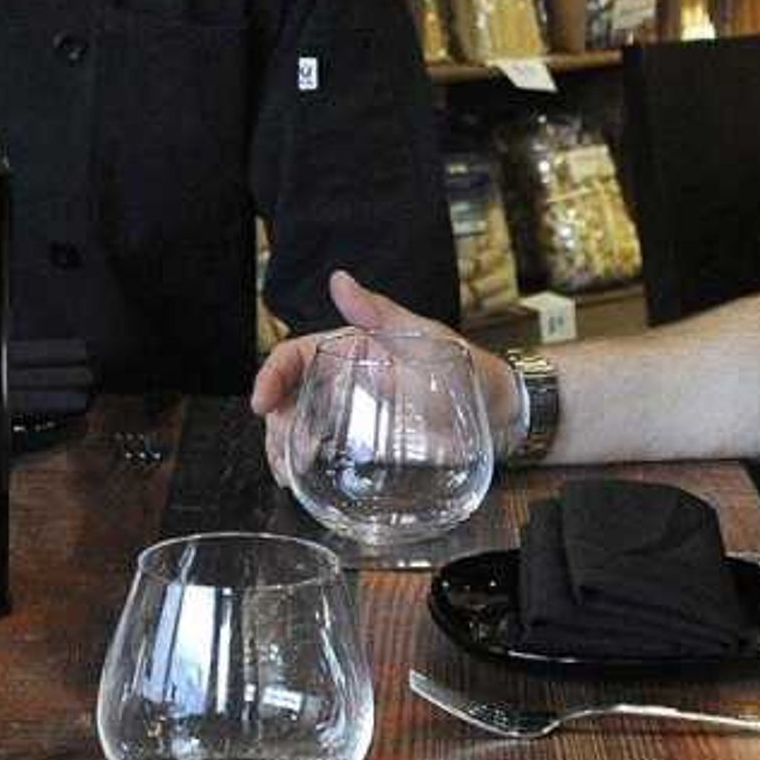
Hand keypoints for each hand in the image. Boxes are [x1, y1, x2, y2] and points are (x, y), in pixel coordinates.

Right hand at [250, 270, 517, 481]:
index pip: (296, 356)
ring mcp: (353, 413)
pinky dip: (306, 464)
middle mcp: (344, 379)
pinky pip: (326, 451)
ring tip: (286, 473)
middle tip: (279, 454)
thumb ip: (378, 312)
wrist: (498, 414)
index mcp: (350, 346)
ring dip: (283, 448)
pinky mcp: (366, 444)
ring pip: (300, 426)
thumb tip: (340, 279)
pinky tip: (302, 479)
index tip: (261, 403)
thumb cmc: (464, 368)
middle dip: (274, 423)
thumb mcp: (422, 337)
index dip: (272, 375)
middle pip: (290, 397)